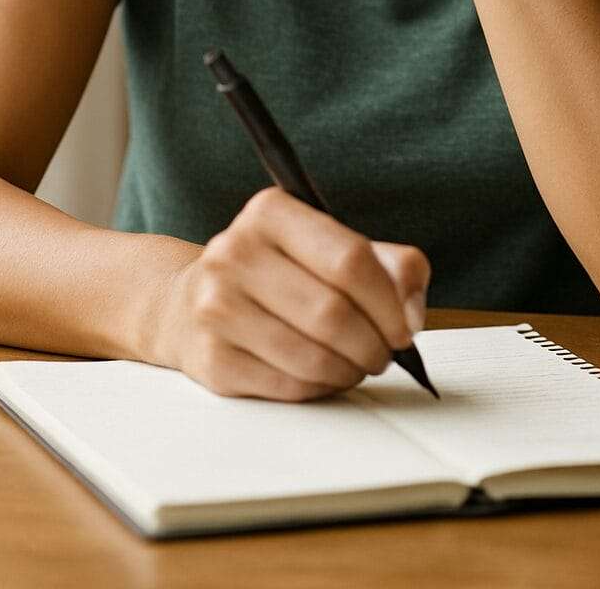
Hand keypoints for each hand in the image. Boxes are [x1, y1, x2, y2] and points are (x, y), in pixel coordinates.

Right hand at [153, 187, 430, 400]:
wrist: (188, 302)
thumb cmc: (278, 272)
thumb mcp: (331, 246)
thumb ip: (389, 265)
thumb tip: (411, 312)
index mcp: (270, 212)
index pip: (350, 259)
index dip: (389, 302)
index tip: (405, 328)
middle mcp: (235, 252)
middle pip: (332, 312)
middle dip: (373, 344)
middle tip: (385, 355)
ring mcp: (216, 306)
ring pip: (312, 356)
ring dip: (349, 370)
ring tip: (357, 365)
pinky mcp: (211, 359)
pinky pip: (287, 386)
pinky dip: (320, 388)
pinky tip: (323, 376)